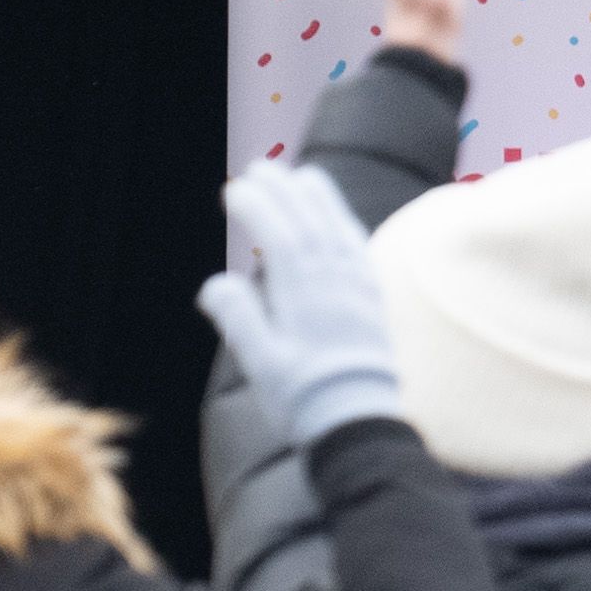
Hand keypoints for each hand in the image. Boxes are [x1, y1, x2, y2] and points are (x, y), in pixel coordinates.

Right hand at [200, 158, 407, 444]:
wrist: (361, 424)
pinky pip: (362, 254)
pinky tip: (340, 219)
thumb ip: (240, 320)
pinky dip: (349, 229)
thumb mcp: (261, 364)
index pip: (278, 238)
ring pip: (339, 233)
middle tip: (261, 166)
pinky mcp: (374, 304)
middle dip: (284, 192)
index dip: (258, 209)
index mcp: (303, 296)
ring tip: (303, 174)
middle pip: (308, 226)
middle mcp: (334, 286)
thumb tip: (217, 284)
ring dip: (321, 201)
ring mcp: (358, 292)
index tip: (236, 189)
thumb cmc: (304, 399)